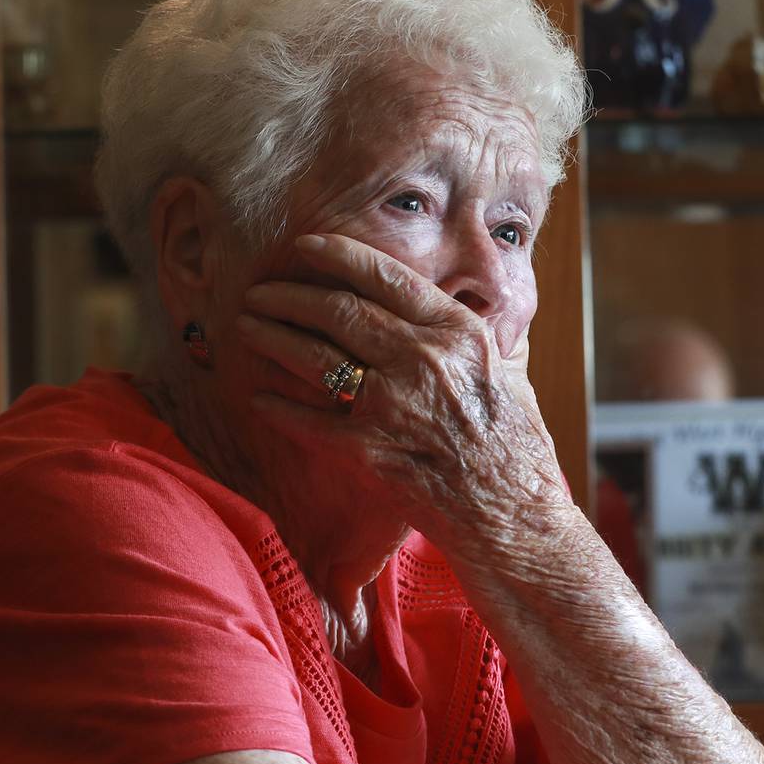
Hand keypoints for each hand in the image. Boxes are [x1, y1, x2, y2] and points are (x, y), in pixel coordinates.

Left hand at [236, 233, 566, 544]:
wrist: (513, 516)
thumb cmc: (516, 446)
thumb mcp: (507, 371)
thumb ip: (473, 335)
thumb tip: (458, 300)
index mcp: (457, 332)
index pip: (386, 277)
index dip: (340, 256)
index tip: (307, 246)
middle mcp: (422, 360)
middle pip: (340, 311)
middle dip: (291, 296)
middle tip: (260, 291)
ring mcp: (392, 405)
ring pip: (316, 356)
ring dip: (274, 337)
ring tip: (247, 325)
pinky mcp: (369, 451)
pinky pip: (308, 420)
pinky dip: (278, 406)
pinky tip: (256, 395)